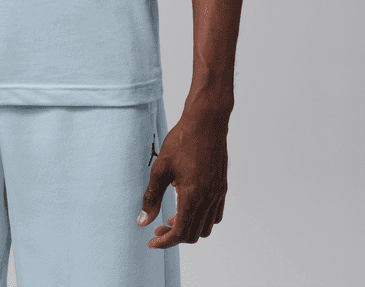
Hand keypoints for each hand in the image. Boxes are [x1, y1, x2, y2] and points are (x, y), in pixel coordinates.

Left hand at [136, 112, 227, 248]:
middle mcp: (209, 199)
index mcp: (193, 196)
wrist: (206, 122)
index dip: (165, 241)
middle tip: (158, 229)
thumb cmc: (182, 141)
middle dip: (175, 236)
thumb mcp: (160, 168)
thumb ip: (152, 197)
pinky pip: (216, 214)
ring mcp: (218, 193)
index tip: (152, 242)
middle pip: (194, 234)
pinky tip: (188, 206)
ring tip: (172, 218)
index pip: (180, 233)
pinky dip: (202, 218)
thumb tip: (142, 220)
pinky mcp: (222, 186)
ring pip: (206, 226)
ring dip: (190, 228)